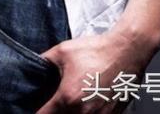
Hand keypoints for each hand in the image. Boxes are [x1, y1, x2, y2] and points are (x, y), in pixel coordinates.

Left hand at [35, 26, 155, 112]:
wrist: (126, 51)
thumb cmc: (96, 51)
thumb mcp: (63, 51)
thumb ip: (44, 61)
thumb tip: (33, 65)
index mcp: (67, 98)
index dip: (37, 112)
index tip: (38, 106)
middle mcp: (82, 113)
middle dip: (55, 112)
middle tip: (55, 102)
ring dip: (71, 113)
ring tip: (73, 101)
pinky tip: (87, 103)